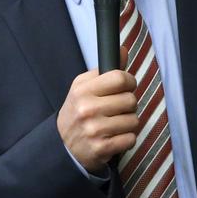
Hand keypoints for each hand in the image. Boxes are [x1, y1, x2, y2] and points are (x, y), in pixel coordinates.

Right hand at [57, 47, 138, 173]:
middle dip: (129, 104)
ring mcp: (94, 130)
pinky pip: (131, 139)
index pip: (120, 78)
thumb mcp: (85, 87)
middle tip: (118, 109)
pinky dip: (127, 139)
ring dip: (129, 123)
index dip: (129, 82)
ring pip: (133, 120)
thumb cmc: (78, 111)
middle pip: (130, 100)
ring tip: (116, 124)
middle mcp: (87, 108)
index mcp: (83, 89)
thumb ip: (107, 70)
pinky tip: (115, 137)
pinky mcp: (101, 148)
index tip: (126, 87)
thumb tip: (122, 49)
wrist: (63, 144)